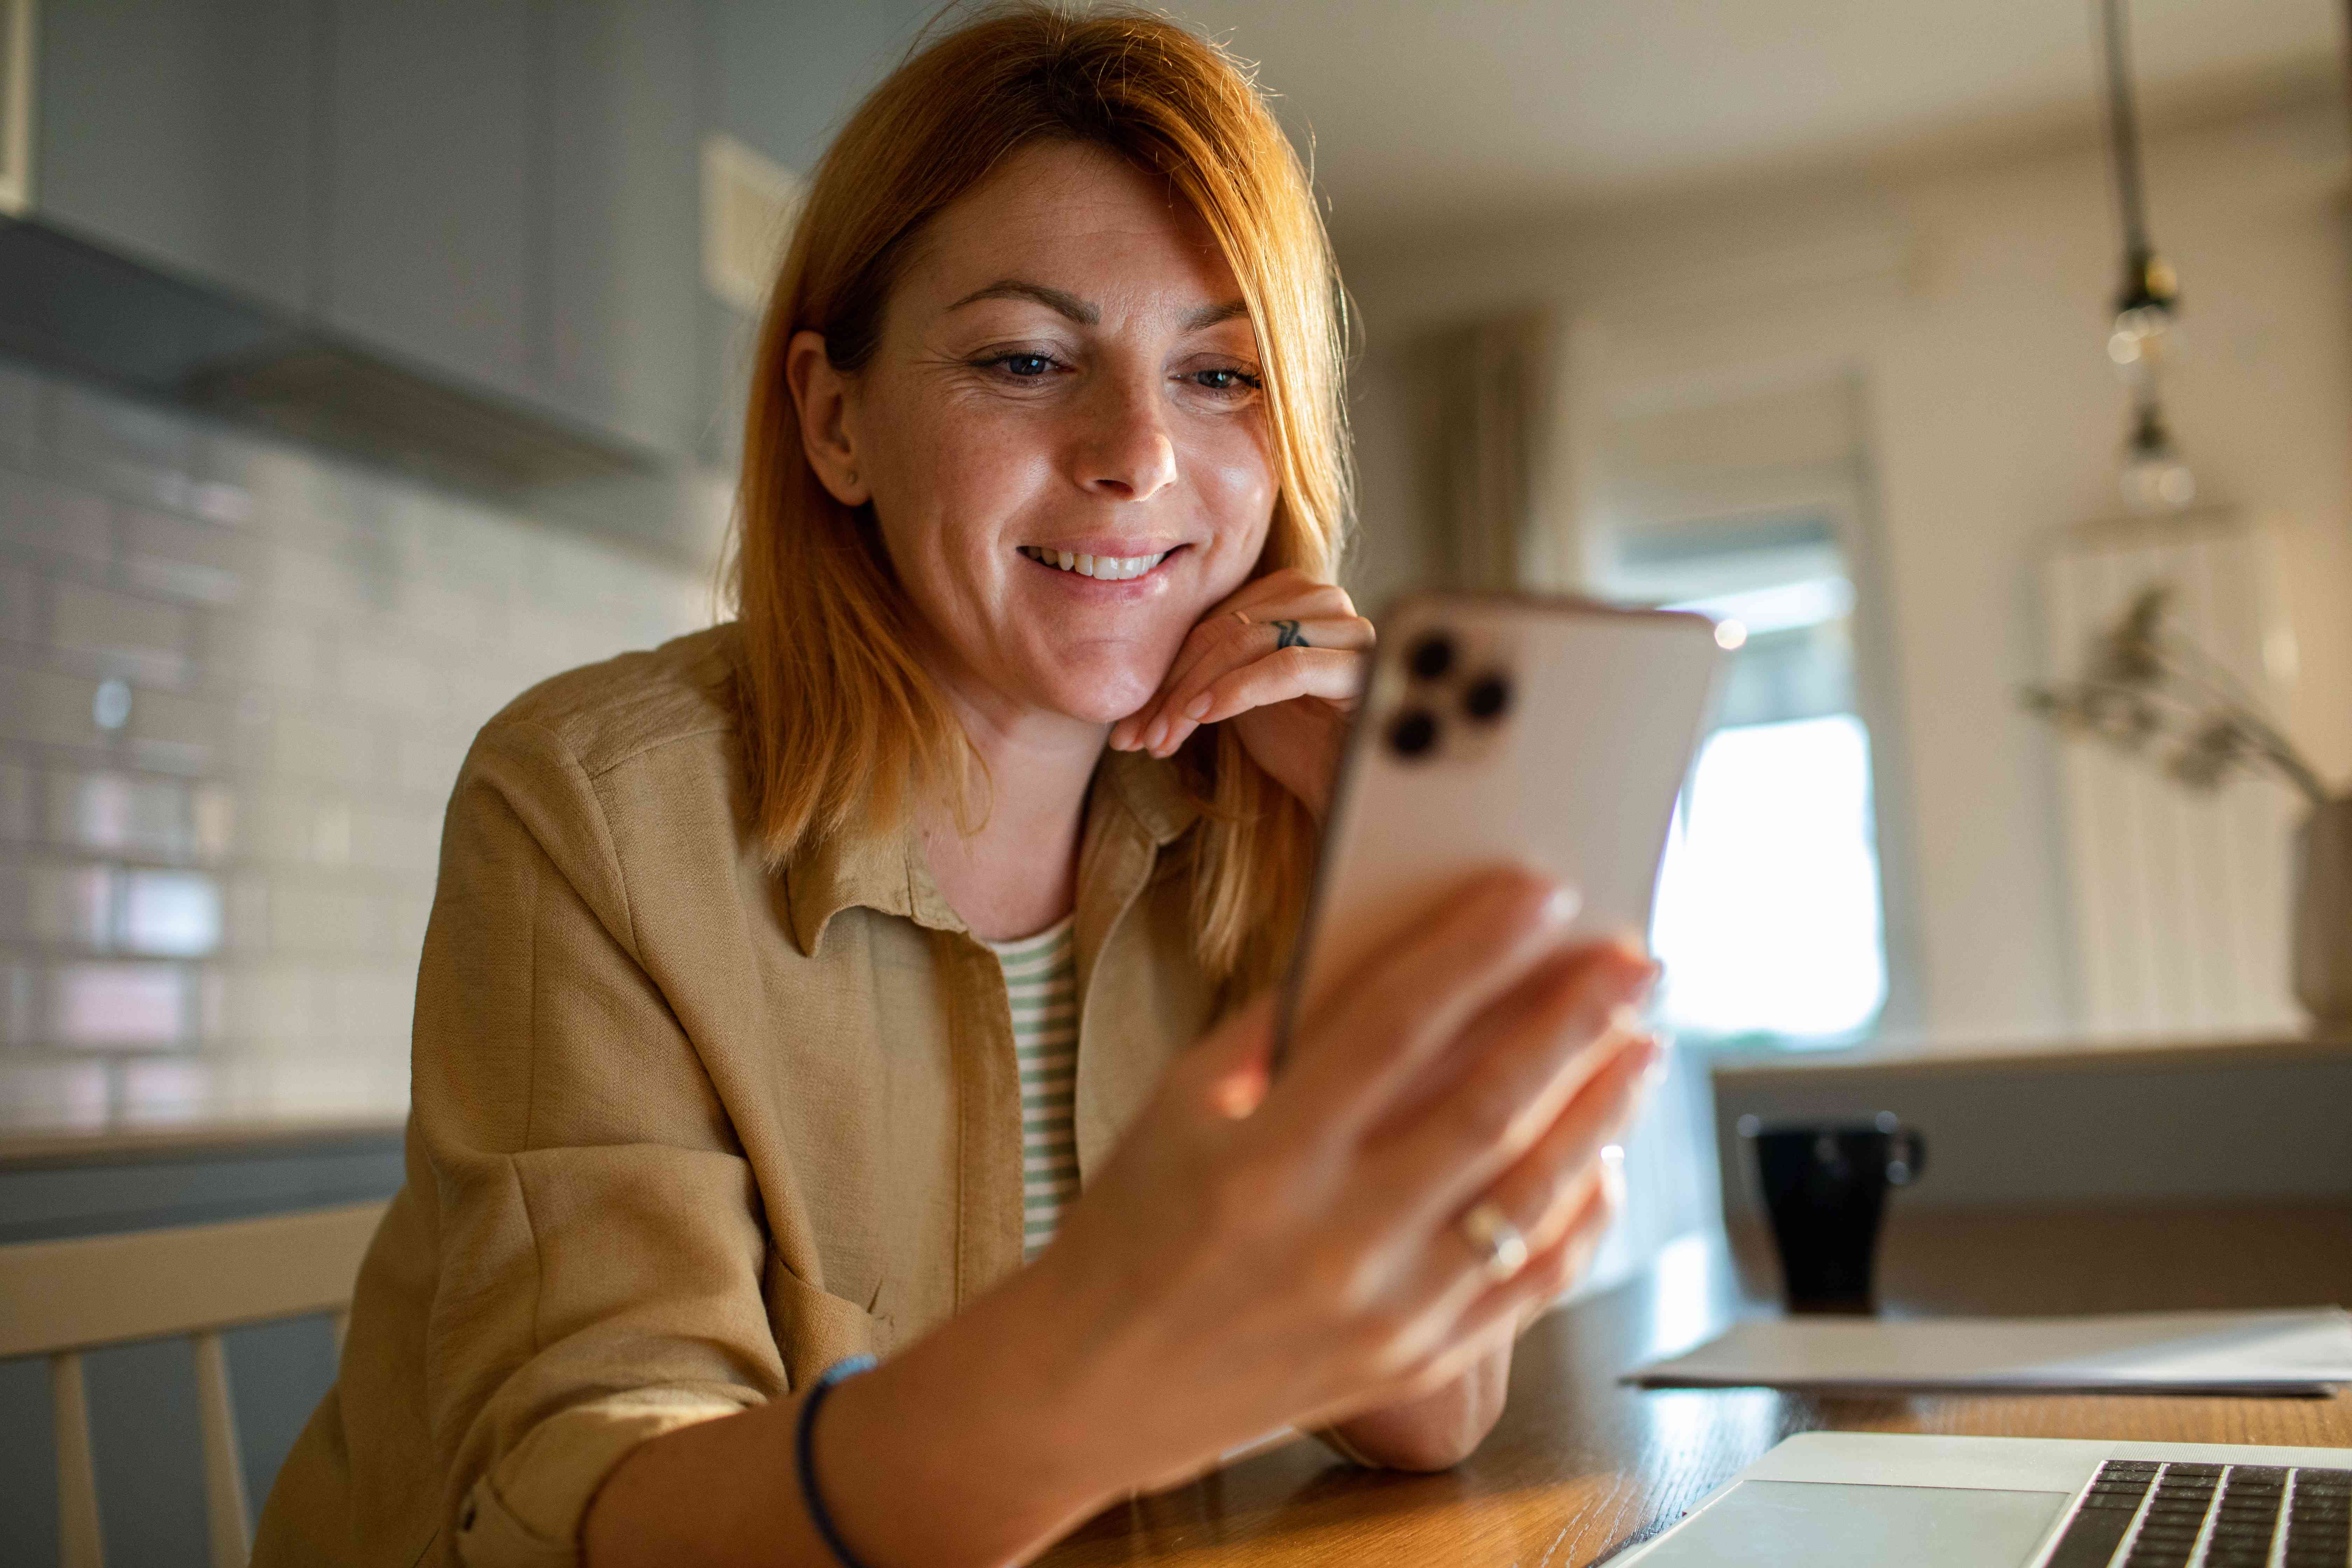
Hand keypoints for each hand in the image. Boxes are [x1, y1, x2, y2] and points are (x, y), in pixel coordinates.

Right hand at [1006, 869, 1658, 1496]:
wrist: (1095, 1383)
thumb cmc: (1137, 1222)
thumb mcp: (1180, 1105)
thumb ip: (1285, 1029)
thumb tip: (1401, 952)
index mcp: (1265, 1156)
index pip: (1397, 1024)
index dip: (1477, 949)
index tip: (1540, 893)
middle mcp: (1334, 1237)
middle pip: (1488, 1104)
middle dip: (1574, 1019)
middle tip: (1635, 960)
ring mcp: (1386, 1311)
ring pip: (1530, 1195)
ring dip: (1600, 1109)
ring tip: (1643, 1045)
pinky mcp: (1415, 1364)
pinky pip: (1530, 1286)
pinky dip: (1578, 1219)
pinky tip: (1601, 1162)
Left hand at [1108, 567, 1372, 815]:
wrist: (1347, 792)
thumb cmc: (1295, 744)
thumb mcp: (1234, 697)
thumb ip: (1199, 671)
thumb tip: (1126, 688)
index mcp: (1292, 595)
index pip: (1212, 618)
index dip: (1164, 670)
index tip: (1126, 724)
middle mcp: (1323, 600)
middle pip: (1226, 628)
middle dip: (1172, 687)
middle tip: (1135, 736)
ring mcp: (1348, 629)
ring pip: (1249, 643)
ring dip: (1194, 693)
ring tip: (1163, 736)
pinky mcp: (1361, 666)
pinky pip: (1289, 667)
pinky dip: (1239, 689)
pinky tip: (1204, 715)